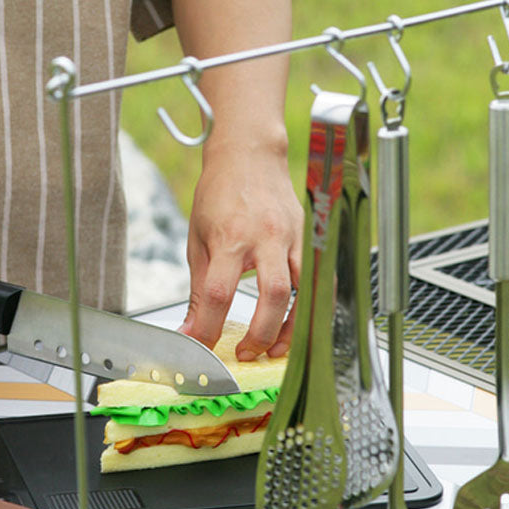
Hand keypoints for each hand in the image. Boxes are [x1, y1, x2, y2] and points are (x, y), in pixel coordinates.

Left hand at [180, 141, 302, 359]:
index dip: (208, 327)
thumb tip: (189, 330)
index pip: (218, 292)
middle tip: (245, 353)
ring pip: (305, 289)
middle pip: (273, 294)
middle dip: (261, 333)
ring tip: (274, 350)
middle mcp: (265, 237)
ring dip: (292, 327)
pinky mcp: (309, 237)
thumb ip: (197, 289)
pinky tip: (298, 324)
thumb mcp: (198, 239)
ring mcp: (293, 237)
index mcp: (230, 237)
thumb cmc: (220, 194)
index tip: (200, 347)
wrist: (249, 155)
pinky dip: (311, 307)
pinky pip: (320, 280)